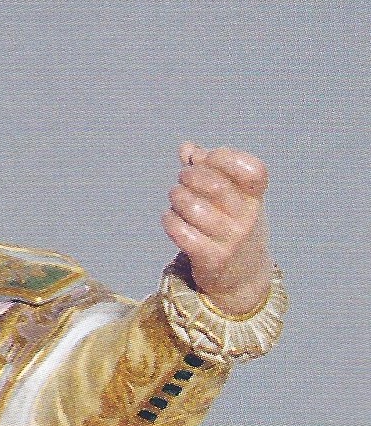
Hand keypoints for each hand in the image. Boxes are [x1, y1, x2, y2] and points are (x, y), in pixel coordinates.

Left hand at [163, 144, 273, 316]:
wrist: (244, 278)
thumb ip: (211, 170)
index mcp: (256, 198)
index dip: (225, 157)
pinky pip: (183, 234)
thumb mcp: (233, 199)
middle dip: (191, 176)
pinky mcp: (211, 259)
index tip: (207, 158)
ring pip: (196, 208)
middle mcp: (247, 218)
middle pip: (217, 186)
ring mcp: (230, 240)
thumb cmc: (234, 227)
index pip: (252, 170)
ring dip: (177, 197)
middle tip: (182, 178)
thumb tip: (187, 148)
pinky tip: (169, 217)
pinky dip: (170, 221)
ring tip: (175, 196)